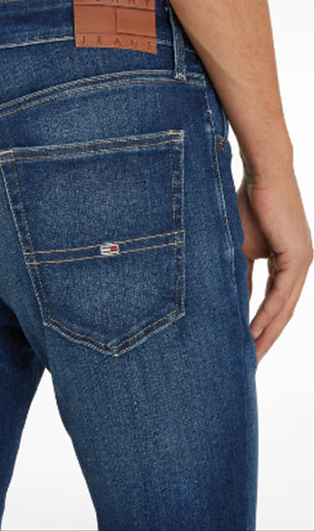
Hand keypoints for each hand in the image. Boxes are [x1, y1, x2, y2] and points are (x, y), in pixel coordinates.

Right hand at [236, 169, 312, 363]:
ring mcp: (302, 262)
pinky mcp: (298, 256)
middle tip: (250, 362)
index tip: (246, 346)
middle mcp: (299, 266)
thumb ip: (242, 276)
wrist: (262, 174)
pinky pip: (281, 293)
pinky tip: (254, 331)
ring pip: (285, 307)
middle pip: (283, 312)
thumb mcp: (241, 249)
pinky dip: (267, 314)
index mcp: (287, 264)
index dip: (261, 327)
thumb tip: (234, 302)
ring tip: (251, 355)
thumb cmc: (249, 206)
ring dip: (268, 333)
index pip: (275, 303)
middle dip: (267, 338)